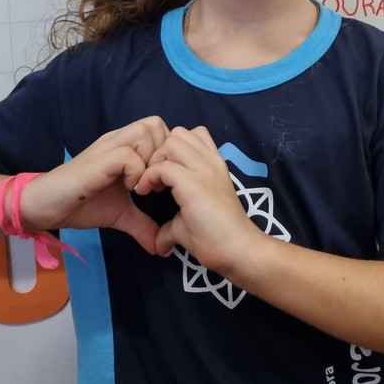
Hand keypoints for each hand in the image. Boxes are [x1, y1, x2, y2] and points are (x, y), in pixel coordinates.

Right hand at [19, 116, 170, 254]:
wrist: (44, 206)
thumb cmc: (80, 204)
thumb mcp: (120, 214)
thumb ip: (142, 224)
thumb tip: (160, 245)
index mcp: (125, 147)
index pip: (160, 129)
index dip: (166, 153)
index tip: (161, 181)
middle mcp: (118, 140)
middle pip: (155, 124)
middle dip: (162, 153)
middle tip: (154, 181)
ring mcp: (107, 148)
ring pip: (144, 132)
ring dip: (149, 160)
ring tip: (141, 186)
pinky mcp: (97, 161)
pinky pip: (128, 155)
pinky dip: (135, 172)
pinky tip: (130, 190)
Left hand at [134, 126, 262, 276]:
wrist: (237, 250)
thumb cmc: (217, 238)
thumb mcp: (191, 220)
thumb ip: (174, 222)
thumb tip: (159, 243)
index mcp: (213, 165)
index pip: (193, 134)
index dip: (172, 149)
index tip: (163, 174)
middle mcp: (210, 161)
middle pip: (178, 133)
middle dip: (160, 152)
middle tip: (155, 177)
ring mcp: (204, 170)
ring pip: (171, 142)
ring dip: (155, 160)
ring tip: (151, 183)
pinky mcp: (193, 184)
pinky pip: (163, 167)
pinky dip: (149, 176)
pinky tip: (146, 192)